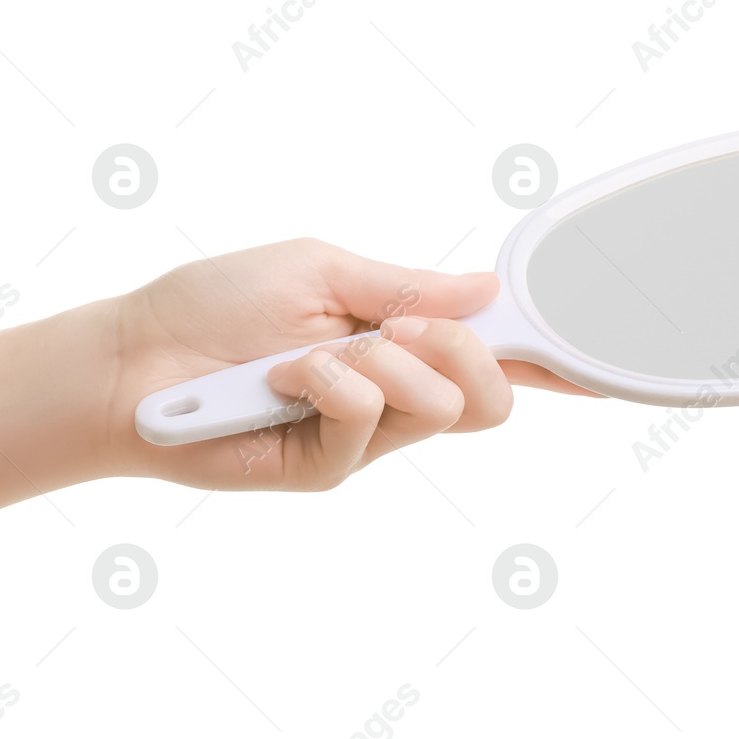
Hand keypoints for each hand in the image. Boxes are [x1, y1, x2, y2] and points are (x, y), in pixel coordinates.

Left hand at [100, 238, 594, 490]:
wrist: (135, 359)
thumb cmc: (213, 305)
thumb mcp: (319, 269)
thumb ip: (405, 289)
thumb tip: (485, 292)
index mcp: (398, 338)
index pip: (495, 354)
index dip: (551, 358)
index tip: (602, 359)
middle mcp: (393, 393)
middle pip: (494, 397)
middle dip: (467, 351)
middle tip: (401, 329)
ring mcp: (364, 436)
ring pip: (446, 411)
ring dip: (388, 363)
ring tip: (318, 352)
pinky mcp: (328, 469)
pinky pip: (375, 426)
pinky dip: (337, 384)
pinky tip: (290, 375)